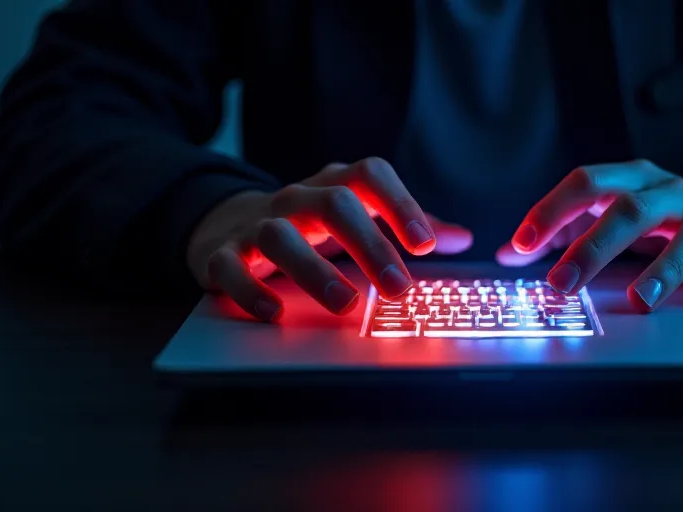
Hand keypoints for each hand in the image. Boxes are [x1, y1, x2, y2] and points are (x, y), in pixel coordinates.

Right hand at [186, 158, 472, 321]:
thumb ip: (403, 226)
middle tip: (400, 287)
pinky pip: (231, 267)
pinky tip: (275, 312)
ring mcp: (256, 225)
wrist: (228, 223)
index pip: (369, 175)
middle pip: (333, 204)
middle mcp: (297, 199)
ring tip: (347, 305)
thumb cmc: (309, 225)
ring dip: (315, 272)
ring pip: (280, 236)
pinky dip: (251, 290)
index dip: (399, 204)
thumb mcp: (357, 218)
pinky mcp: (221, 254)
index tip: (424, 244)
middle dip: (369, 245)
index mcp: (334, 186)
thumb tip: (460, 237)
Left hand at [499, 159, 682, 310]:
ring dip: (664, 269)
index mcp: (636, 180)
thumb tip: (508, 252)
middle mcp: (672, 193)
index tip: (522, 245)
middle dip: (592, 247)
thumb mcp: (616, 217)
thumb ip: (564, 231)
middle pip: (631, 209)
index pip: (588, 182)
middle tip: (562, 283)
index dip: (552, 210)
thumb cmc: (670, 221)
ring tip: (640, 301)